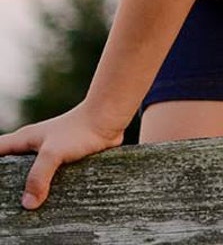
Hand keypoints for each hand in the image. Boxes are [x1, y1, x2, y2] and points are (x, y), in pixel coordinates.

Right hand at [0, 103, 126, 208]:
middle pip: (11, 168)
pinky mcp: (64, 162)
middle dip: (9, 183)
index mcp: (24, 140)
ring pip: (32, 175)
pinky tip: (49, 202)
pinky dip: (49, 189)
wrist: (108, 120)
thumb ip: (38, 177)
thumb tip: (29, 203)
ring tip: (29, 207)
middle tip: (9, 202)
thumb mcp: (52, 153)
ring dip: (32, 189)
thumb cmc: (79, 129)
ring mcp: (49, 155)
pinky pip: (51, 179)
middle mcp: (33, 147)